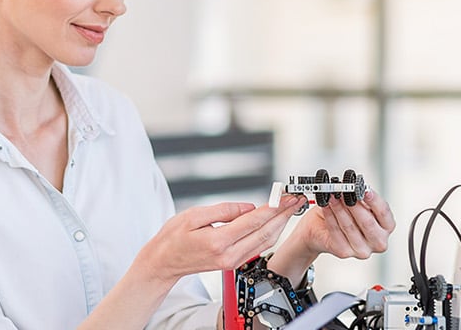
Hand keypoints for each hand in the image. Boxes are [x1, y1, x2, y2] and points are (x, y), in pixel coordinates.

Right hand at [130, 195, 304, 287]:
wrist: (164, 263)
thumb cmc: (173, 239)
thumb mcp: (193, 216)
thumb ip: (223, 210)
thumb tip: (248, 207)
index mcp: (218, 241)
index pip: (253, 222)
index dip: (272, 207)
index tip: (284, 196)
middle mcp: (229, 255)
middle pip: (265, 233)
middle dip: (283, 214)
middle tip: (296, 199)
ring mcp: (233, 261)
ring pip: (265, 241)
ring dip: (280, 223)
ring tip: (290, 207)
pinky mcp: (234, 262)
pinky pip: (258, 246)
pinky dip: (270, 232)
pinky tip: (275, 221)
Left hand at [271, 190, 394, 281]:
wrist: (322, 228)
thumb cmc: (345, 213)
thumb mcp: (357, 202)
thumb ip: (359, 196)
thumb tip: (354, 187)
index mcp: (386, 227)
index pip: (383, 212)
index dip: (373, 200)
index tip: (364, 190)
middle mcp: (378, 241)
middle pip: (367, 222)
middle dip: (354, 204)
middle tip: (345, 191)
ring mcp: (362, 250)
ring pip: (349, 226)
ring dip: (339, 208)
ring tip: (332, 195)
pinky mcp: (344, 252)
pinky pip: (336, 231)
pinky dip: (330, 215)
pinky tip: (326, 205)